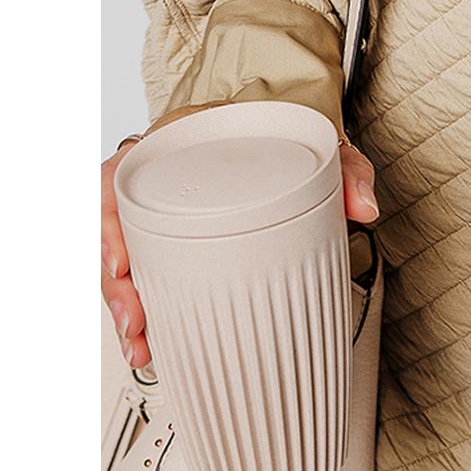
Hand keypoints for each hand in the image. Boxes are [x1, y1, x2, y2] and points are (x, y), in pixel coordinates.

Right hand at [100, 111, 379, 369]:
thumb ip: (346, 168)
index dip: (107, 221)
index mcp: (175, 141)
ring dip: (125, 306)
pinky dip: (144, 305)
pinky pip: (142, 271)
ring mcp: (157, 209)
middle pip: (112, 231)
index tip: (118, 262)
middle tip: (135, 321)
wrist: (284, 127)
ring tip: (142, 344)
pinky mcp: (169, 237)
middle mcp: (156, 175)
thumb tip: (364, 206)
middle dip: (116, 285)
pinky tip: (152, 338)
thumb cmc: (282, 132)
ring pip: (121, 259)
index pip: (118, 175)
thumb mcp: (318, 142)